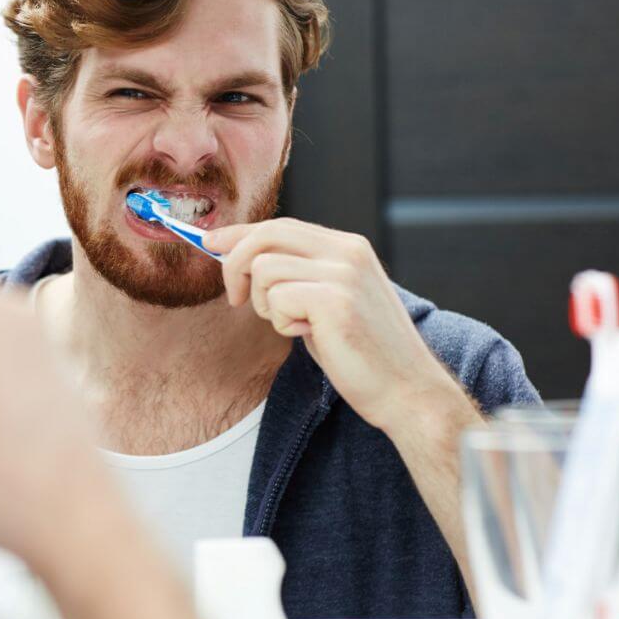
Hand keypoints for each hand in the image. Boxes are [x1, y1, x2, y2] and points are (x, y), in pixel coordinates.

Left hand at [204, 218, 458, 432]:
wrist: (408, 392)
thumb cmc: (362, 354)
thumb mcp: (329, 302)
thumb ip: (297, 276)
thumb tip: (243, 259)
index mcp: (348, 247)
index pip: (280, 225)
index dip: (240, 234)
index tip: (211, 243)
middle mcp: (347, 251)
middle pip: (266, 235)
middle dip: (235, 264)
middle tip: (236, 299)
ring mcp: (343, 273)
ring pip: (264, 269)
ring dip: (266, 305)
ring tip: (296, 326)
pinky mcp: (334, 300)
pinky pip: (276, 299)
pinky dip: (282, 323)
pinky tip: (309, 336)